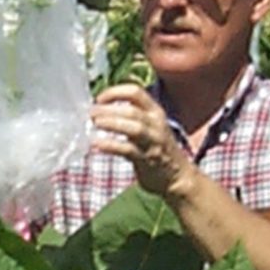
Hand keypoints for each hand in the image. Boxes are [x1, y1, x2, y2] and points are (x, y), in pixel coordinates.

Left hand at [89, 83, 193, 197]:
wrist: (178, 177)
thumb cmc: (158, 148)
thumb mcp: (151, 125)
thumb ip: (132, 114)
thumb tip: (103, 106)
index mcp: (155, 112)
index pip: (135, 92)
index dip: (115, 92)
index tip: (99, 99)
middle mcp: (155, 124)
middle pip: (132, 110)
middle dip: (108, 109)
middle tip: (91, 113)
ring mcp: (153, 142)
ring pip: (133, 128)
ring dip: (111, 123)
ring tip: (95, 123)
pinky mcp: (147, 160)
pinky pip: (127, 150)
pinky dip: (110, 145)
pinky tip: (97, 144)